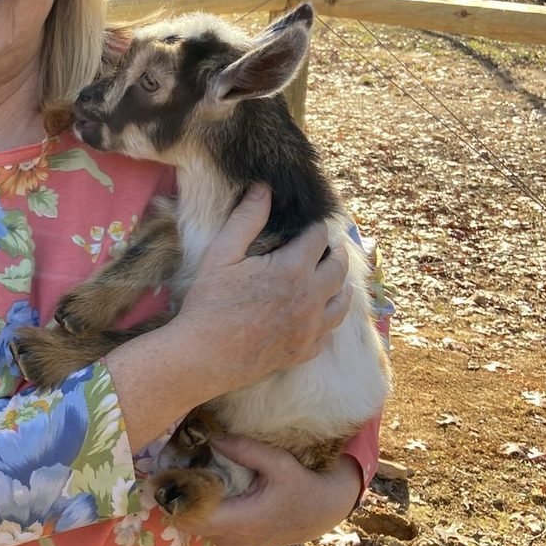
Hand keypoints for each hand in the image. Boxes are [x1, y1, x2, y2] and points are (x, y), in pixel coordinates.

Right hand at [172, 183, 351, 394]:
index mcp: (293, 269)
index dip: (315, 228)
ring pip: (342, 302)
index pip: (319, 237)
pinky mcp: (304, 351)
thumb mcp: (222, 254)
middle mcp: (311, 298)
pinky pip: (329, 332)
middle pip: (339, 267)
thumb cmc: (208, 303)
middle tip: (325, 247)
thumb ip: (247, 219)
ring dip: (338, 285)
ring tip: (328, 278)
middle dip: (333, 253)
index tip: (309, 226)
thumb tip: (263, 188)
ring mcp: (311, 328)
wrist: (202, 356)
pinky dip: (327, 319)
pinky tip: (317, 314)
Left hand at [186, 434, 361, 545]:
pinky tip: (208, 488)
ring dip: (191, 503)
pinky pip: (207, 528)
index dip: (174, 497)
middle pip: (187, 521)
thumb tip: (212, 437)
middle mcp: (231, 541)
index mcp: (241, 523)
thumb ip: (245, 449)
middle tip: (177, 467)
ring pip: (195, 526)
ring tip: (192, 475)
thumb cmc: (303, 487)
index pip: (189, 518)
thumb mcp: (279, 463)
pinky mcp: (234, 545)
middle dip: (180, 496)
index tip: (169, 472)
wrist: (324, 512)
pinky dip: (204, 510)